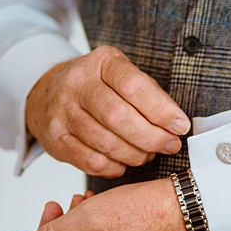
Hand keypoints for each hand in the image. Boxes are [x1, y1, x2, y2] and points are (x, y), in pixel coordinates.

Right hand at [25, 45, 190, 177]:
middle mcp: (77, 83)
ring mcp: (62, 111)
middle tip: (169, 145)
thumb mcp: (125, 78)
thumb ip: (152, 97)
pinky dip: (115, 167)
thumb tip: (177, 125)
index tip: (180, 126)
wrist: (49, 93)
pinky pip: (91, 162)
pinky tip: (123, 161)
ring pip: (106, 143)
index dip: (161, 110)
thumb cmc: (100, 88)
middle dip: (151, 137)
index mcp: (102, 62)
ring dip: (135, 154)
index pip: (133, 85)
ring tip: (147, 153)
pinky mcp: (55, 138)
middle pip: (118, 117)